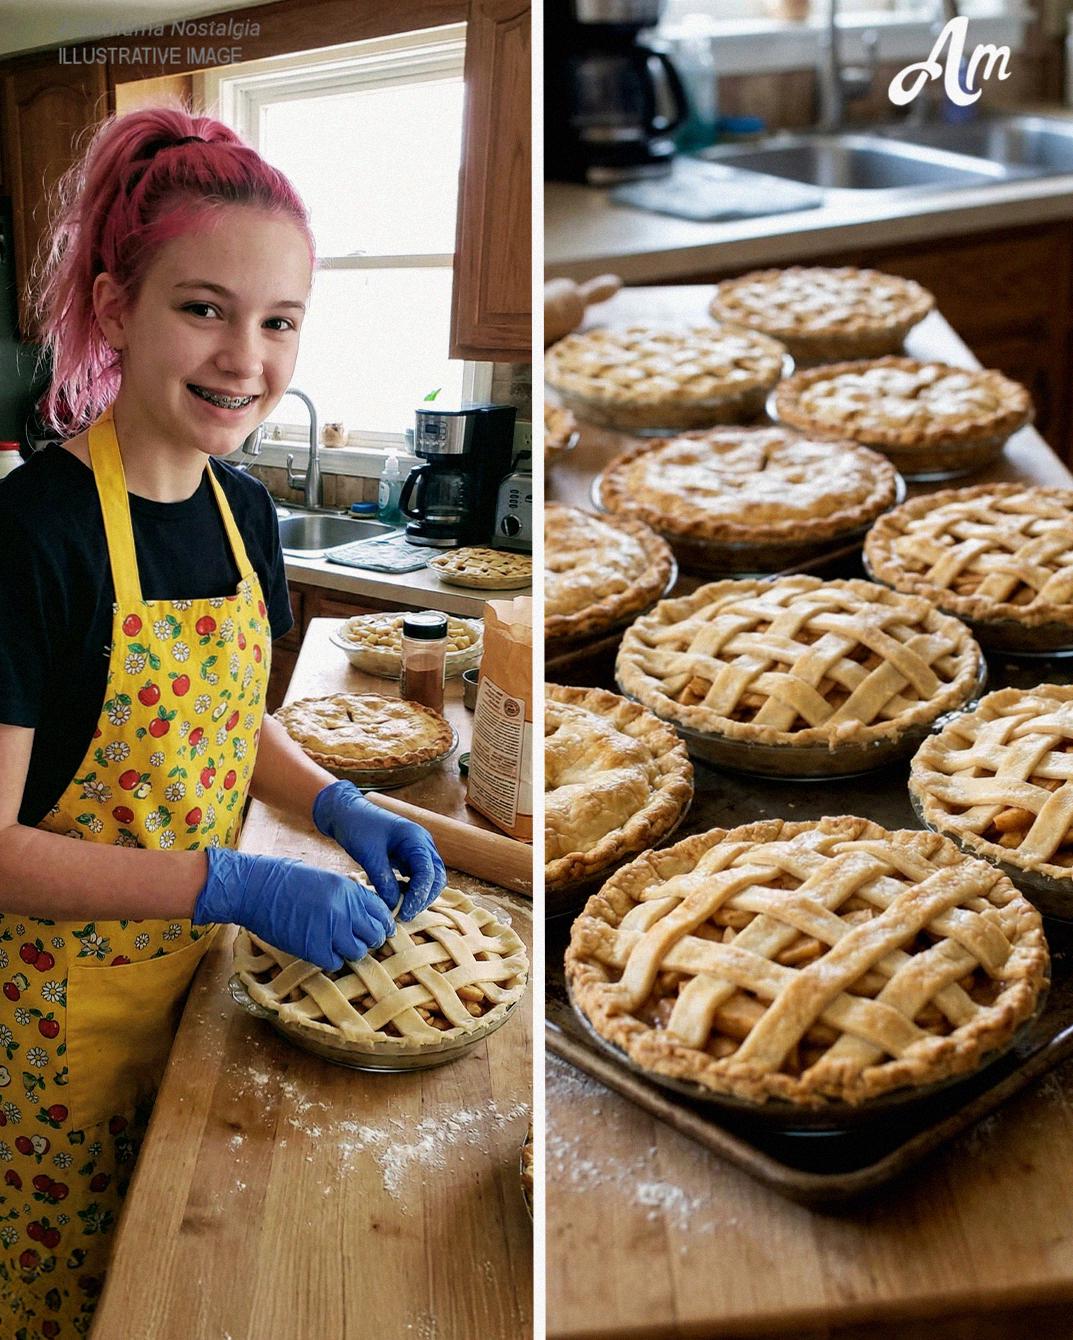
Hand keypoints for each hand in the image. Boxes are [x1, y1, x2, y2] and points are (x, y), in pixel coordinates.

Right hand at [194, 846, 394, 971]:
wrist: (257, 889)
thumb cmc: (287, 880)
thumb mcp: (327, 880)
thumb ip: (348, 897)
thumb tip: (364, 913)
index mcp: (350, 890)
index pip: (381, 912)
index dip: (381, 922)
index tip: (377, 928)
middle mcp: (345, 911)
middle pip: (374, 935)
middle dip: (369, 939)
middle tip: (357, 939)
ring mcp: (331, 931)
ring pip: (358, 952)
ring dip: (350, 951)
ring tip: (337, 945)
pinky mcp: (314, 949)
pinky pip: (336, 963)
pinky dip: (331, 959)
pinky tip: (321, 950)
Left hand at [312, 781, 446, 920]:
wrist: (348, 813)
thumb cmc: (358, 828)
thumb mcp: (369, 855)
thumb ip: (383, 880)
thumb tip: (393, 905)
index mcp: (416, 838)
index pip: (428, 873)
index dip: (419, 896)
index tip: (404, 913)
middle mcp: (423, 843)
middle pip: (436, 877)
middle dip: (423, 898)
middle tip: (403, 915)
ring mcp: (419, 849)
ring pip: (430, 879)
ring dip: (419, 895)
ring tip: (399, 908)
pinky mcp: (410, 855)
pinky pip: (419, 876)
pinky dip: (412, 889)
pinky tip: (396, 896)